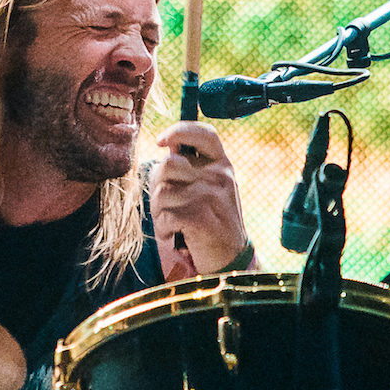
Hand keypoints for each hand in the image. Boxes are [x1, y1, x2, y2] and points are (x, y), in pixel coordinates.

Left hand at [150, 121, 251, 276]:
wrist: (232, 258)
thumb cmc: (213, 221)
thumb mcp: (212, 188)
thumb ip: (192, 168)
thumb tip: (166, 148)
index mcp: (222, 164)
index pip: (203, 133)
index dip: (178, 131)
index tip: (161, 141)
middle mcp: (218, 176)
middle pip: (168, 164)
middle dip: (158, 185)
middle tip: (166, 204)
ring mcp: (210, 196)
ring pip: (162, 192)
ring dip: (159, 211)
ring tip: (173, 222)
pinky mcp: (200, 218)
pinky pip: (164, 215)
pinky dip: (163, 228)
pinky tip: (175, 234)